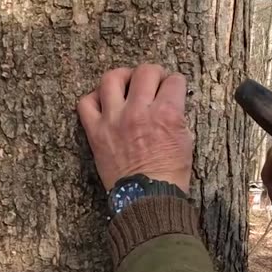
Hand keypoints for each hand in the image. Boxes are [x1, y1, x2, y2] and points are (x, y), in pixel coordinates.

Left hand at [77, 64, 193, 191]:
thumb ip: (178, 117)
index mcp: (166, 114)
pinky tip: (104, 103)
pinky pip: (85, 104)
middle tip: (154, 83)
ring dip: (122, 77)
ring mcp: (114, 120)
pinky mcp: (96, 132)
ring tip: (127, 84)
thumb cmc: (169, 175)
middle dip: (154, 74)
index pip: (173, 80)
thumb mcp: (186, 142)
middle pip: (145, 72)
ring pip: (112, 78)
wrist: (147, 199)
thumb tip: (171, 103)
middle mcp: (139, 112)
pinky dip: (93, 99)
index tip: (174, 88)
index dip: (176, 83)